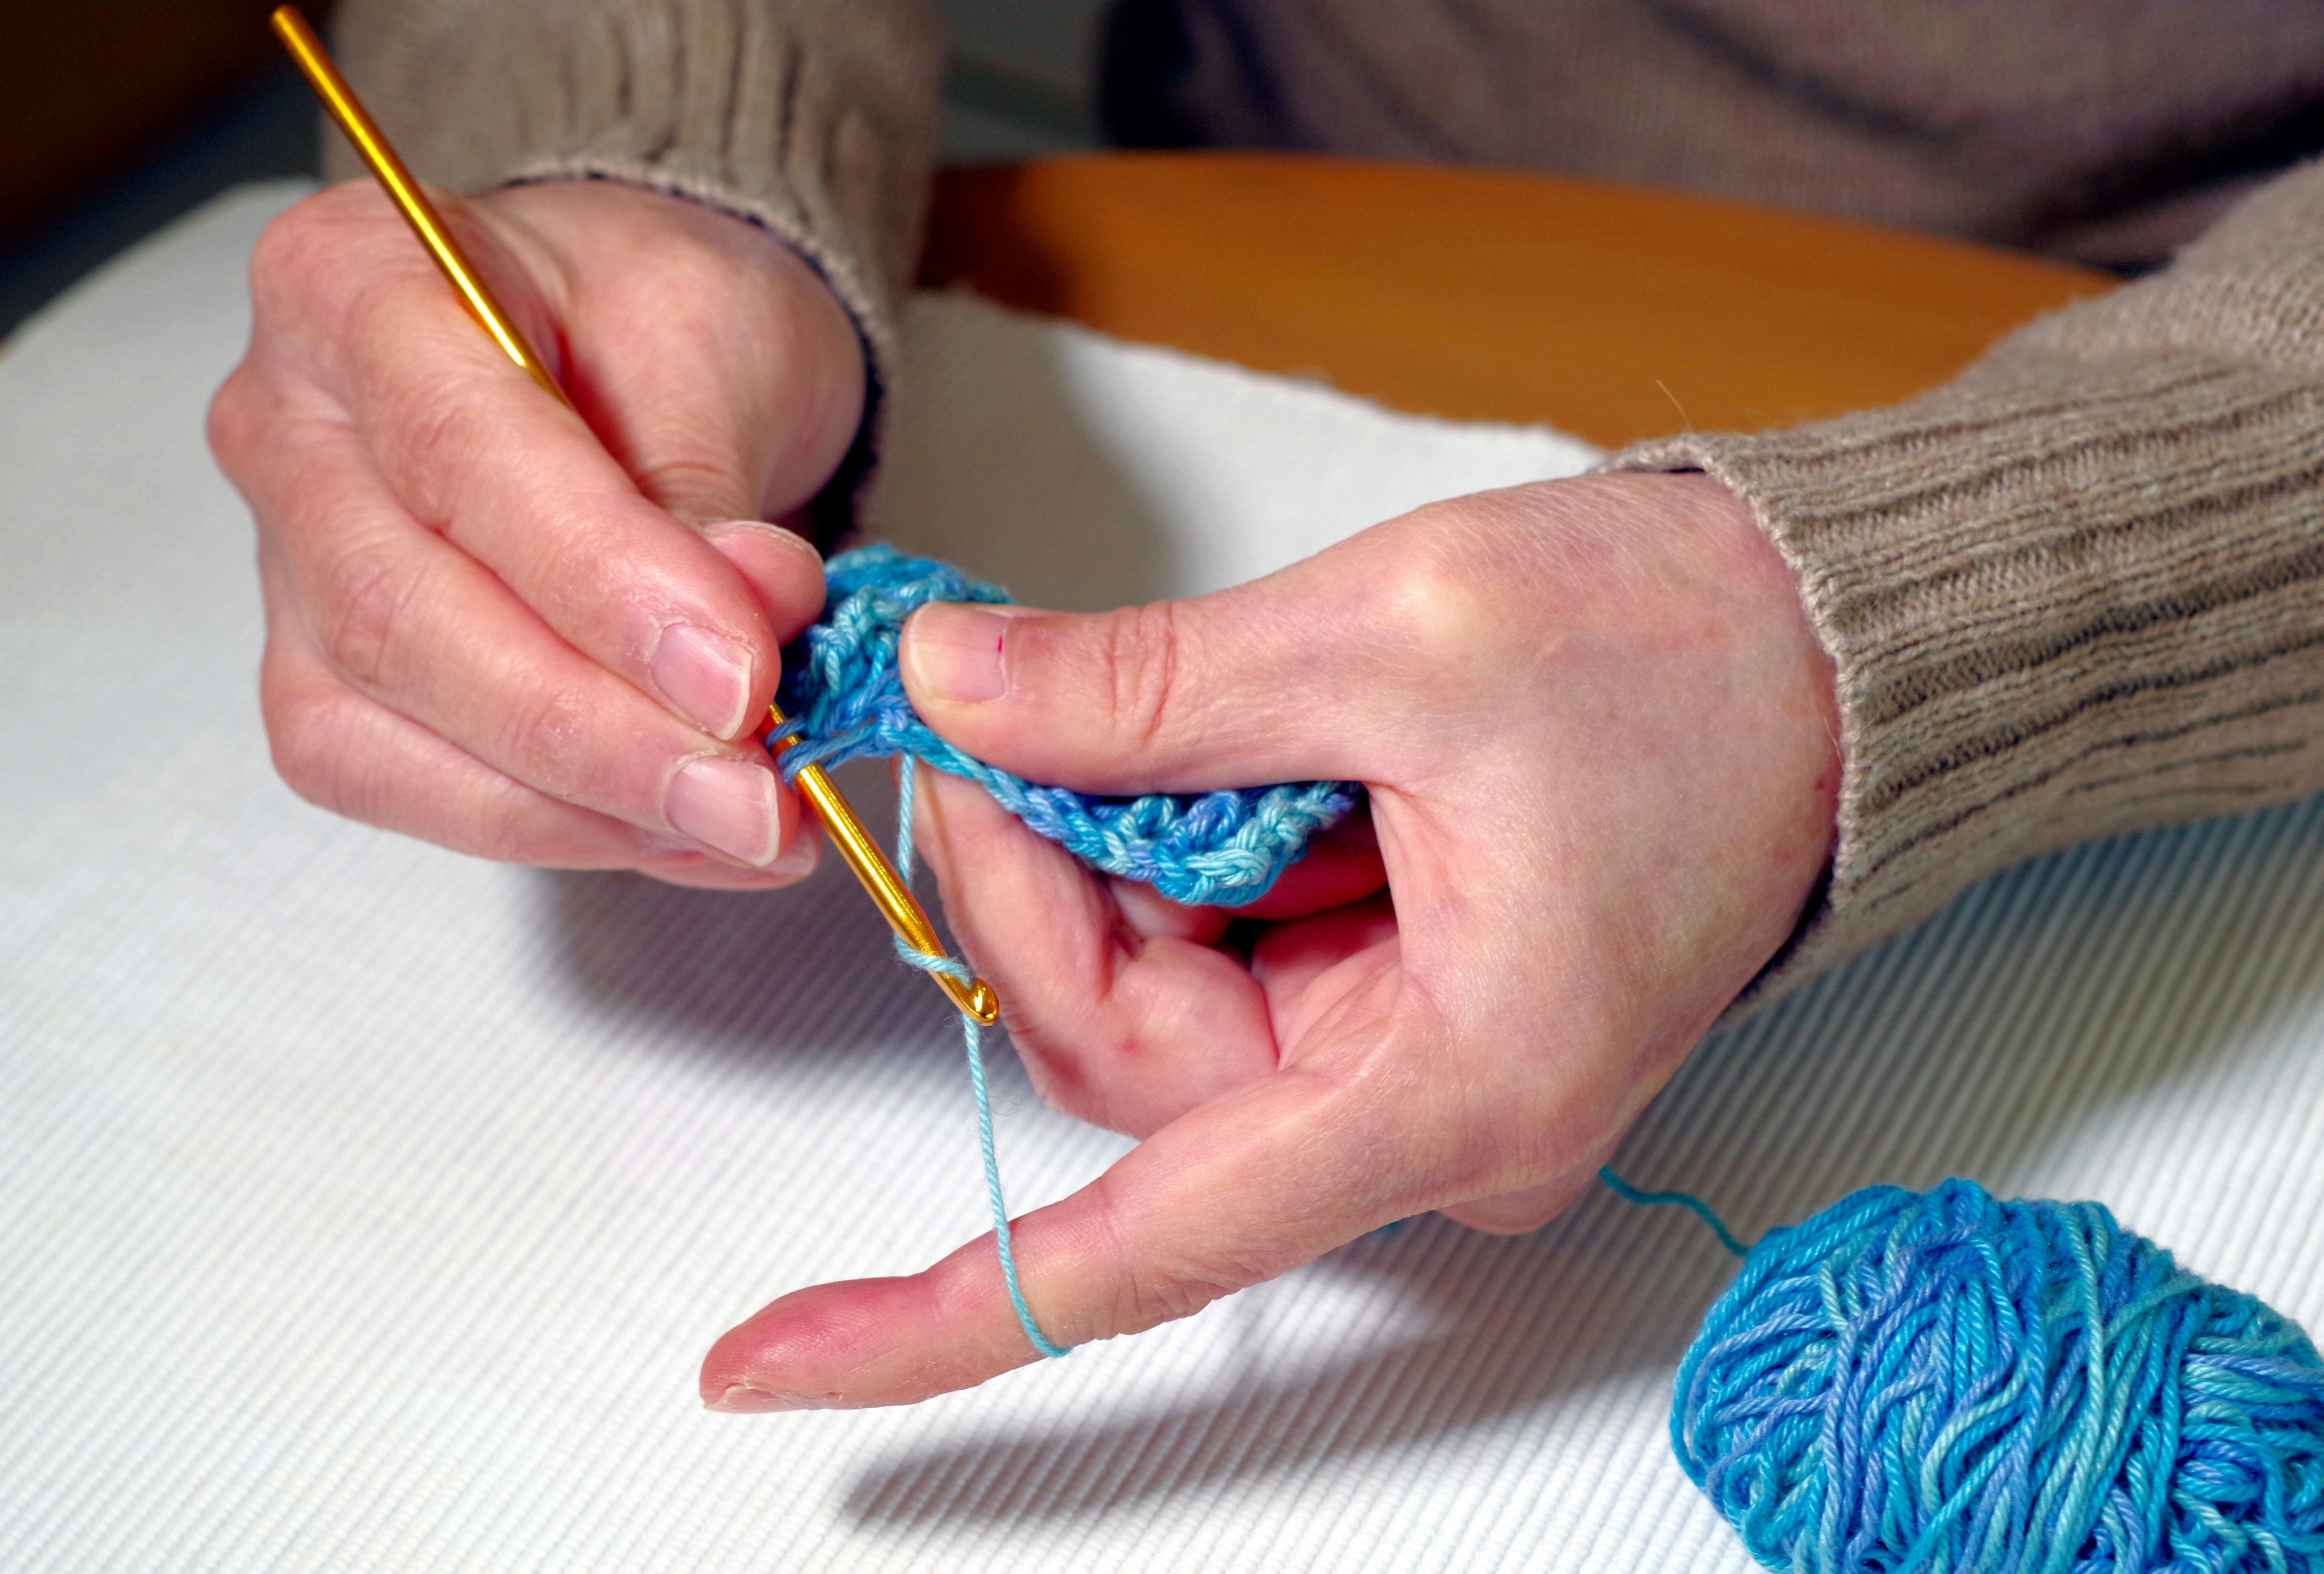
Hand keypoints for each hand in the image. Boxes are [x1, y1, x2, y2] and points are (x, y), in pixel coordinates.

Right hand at [209, 179, 867, 886]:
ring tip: (747, 823)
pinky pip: (415, 792)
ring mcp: (290, 571)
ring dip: (588, 804)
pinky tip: (686, 832)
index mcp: (357, 283)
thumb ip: (709, 488)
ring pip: (392, 733)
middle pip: (401, 617)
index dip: (603, 584)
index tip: (740, 674)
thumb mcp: (718, 339)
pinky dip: (567, 829)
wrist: (642, 351)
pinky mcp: (329, 684)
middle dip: (600, 731)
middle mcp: (288, 428)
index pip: (461, 455)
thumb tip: (740, 642)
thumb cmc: (662, 315)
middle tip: (757, 790)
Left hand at [699, 471, 1841, 1409]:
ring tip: (1147, 711)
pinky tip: (1212, 754)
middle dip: (1030, 891)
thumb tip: (954, 695)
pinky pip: (1214, 965)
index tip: (766, 1364)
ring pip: (1148, 1012)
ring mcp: (1408, 1073)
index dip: (940, 1316)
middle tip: (999, 714)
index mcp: (1451, 1088)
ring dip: (1098, 858)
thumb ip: (1146, 688)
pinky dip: (1164, 856)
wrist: (1834, 648)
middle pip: (1120, 1070)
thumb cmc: (1681, 652)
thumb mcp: (1393, 634)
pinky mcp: (1396, 1011)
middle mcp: (1427, 1126)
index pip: (1150, 1253)